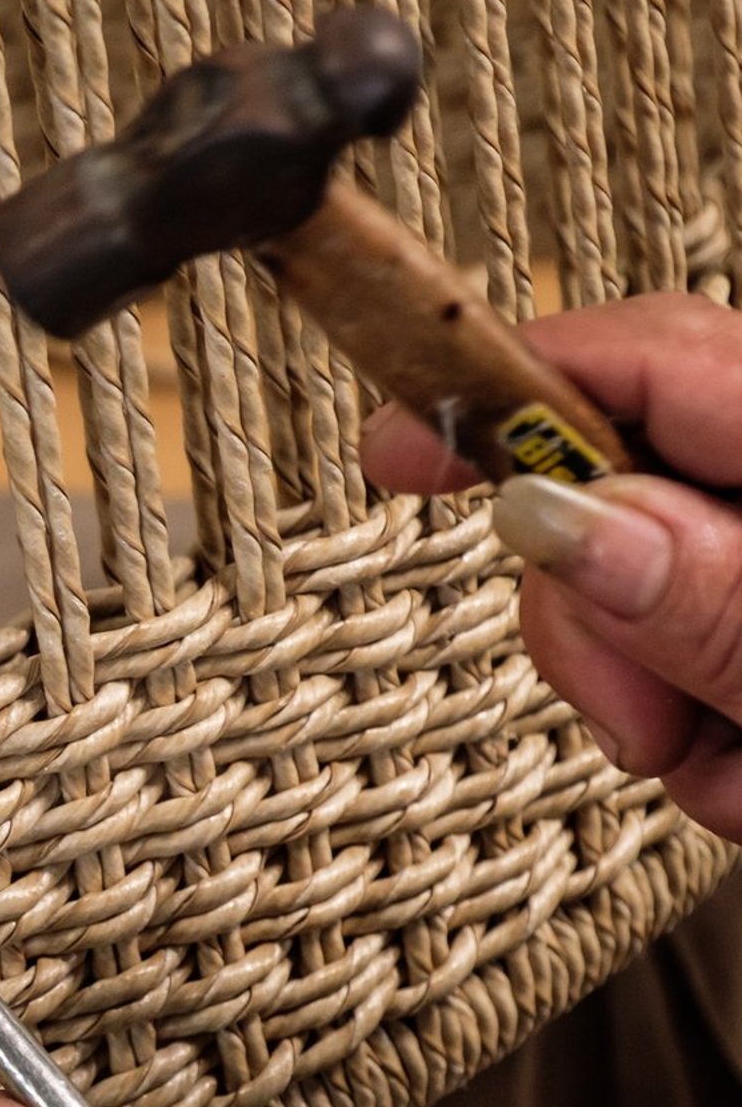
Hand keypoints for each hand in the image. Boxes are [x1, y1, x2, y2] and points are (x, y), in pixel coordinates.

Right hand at [360, 292, 741, 840]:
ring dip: (662, 711)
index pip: (650, 358)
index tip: (396, 454)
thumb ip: (712, 599)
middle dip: (595, 623)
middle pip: (616, 494)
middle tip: (647, 727)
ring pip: (638, 605)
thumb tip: (559, 519)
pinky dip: (709, 747)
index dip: (508, 387)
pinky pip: (688, 678)